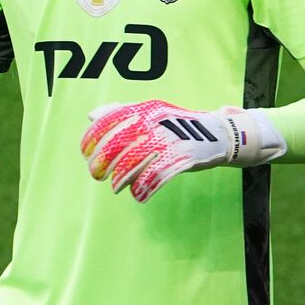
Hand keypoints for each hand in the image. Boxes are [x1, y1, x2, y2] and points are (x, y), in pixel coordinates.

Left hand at [80, 100, 285, 201]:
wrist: (219, 134)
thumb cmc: (178, 128)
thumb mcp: (151, 115)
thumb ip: (122, 114)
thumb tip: (91, 116)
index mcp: (147, 110)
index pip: (112, 120)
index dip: (94, 137)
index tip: (86, 153)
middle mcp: (157, 121)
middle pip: (120, 143)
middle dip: (103, 162)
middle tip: (98, 175)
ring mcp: (172, 139)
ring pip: (136, 161)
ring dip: (122, 178)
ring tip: (117, 187)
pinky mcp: (185, 156)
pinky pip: (159, 175)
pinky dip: (145, 187)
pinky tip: (140, 195)